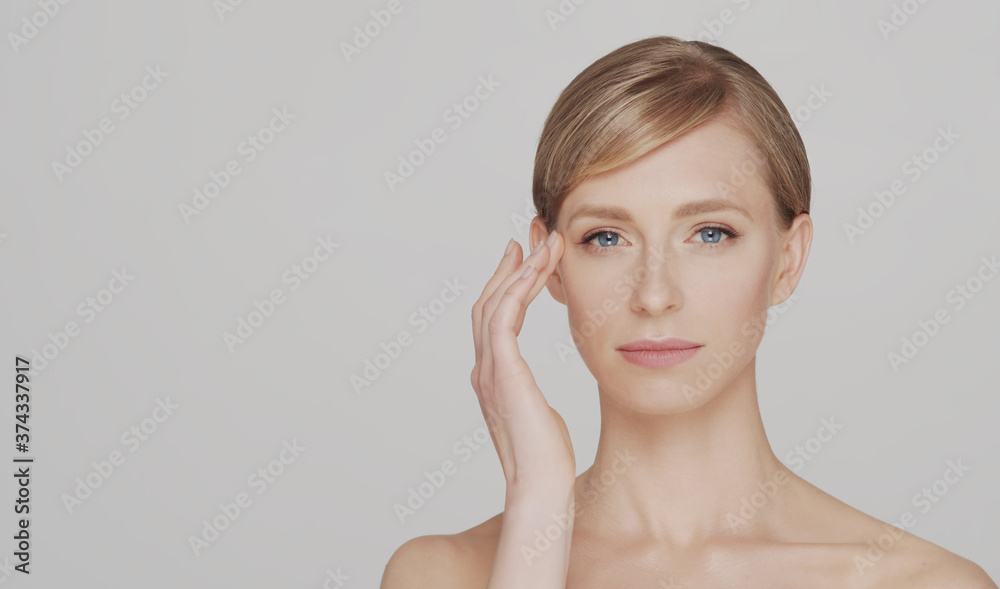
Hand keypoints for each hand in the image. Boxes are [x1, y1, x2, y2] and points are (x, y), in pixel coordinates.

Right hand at [470, 232, 575, 492]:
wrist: (541, 485)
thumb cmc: (545, 459)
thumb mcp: (539, 418)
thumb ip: (531, 402)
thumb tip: (538, 403)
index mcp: (491, 378)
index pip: (494, 321)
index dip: (508, 287)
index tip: (525, 263)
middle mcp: (483, 369)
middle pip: (488, 303)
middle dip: (510, 268)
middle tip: (529, 239)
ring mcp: (489, 369)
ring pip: (495, 303)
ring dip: (520, 270)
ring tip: (542, 244)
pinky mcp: (502, 371)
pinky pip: (505, 316)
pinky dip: (518, 288)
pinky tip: (537, 269)